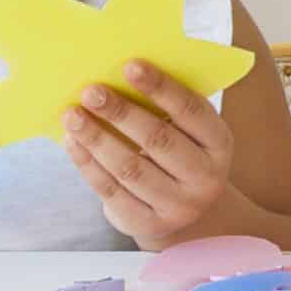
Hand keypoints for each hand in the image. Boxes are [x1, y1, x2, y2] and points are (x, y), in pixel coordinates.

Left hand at [60, 60, 239, 248]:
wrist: (185, 210)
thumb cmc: (179, 151)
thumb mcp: (187, 130)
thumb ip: (165, 105)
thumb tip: (117, 73)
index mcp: (218, 143)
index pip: (190, 110)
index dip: (160, 87)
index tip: (129, 65)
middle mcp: (205, 178)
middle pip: (158, 140)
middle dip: (121, 113)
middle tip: (91, 91)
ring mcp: (178, 206)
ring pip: (130, 168)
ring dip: (97, 139)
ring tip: (72, 116)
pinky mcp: (147, 224)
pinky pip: (112, 191)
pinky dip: (88, 165)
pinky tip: (72, 143)